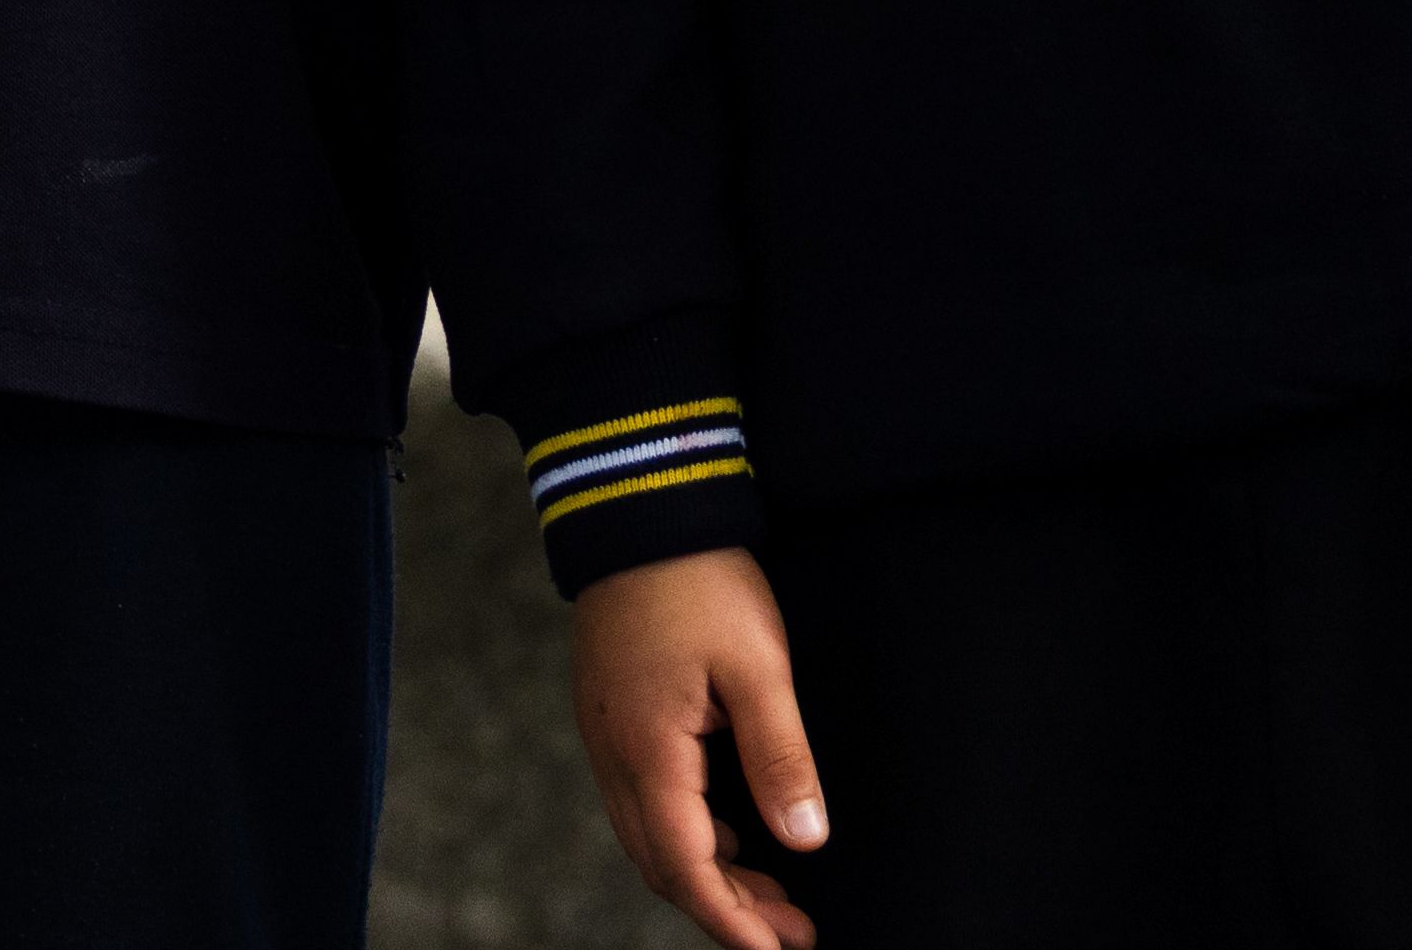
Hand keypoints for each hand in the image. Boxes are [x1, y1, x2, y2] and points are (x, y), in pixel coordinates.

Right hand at [566, 547, 828, 949]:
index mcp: (649, 751)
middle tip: (792, 930)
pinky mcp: (611, 713)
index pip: (688, 867)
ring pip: (649, 836)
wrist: (636, 504)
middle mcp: (614, 754)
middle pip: (663, 864)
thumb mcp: (757, 665)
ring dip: (708, 872)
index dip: (733, 920)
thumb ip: (781, 756)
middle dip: (726, 908)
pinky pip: (642, 800)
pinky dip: (687, 832)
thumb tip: (806, 837)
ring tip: (772, 891)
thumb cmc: (698, 578)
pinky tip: (732, 829)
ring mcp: (605, 734)